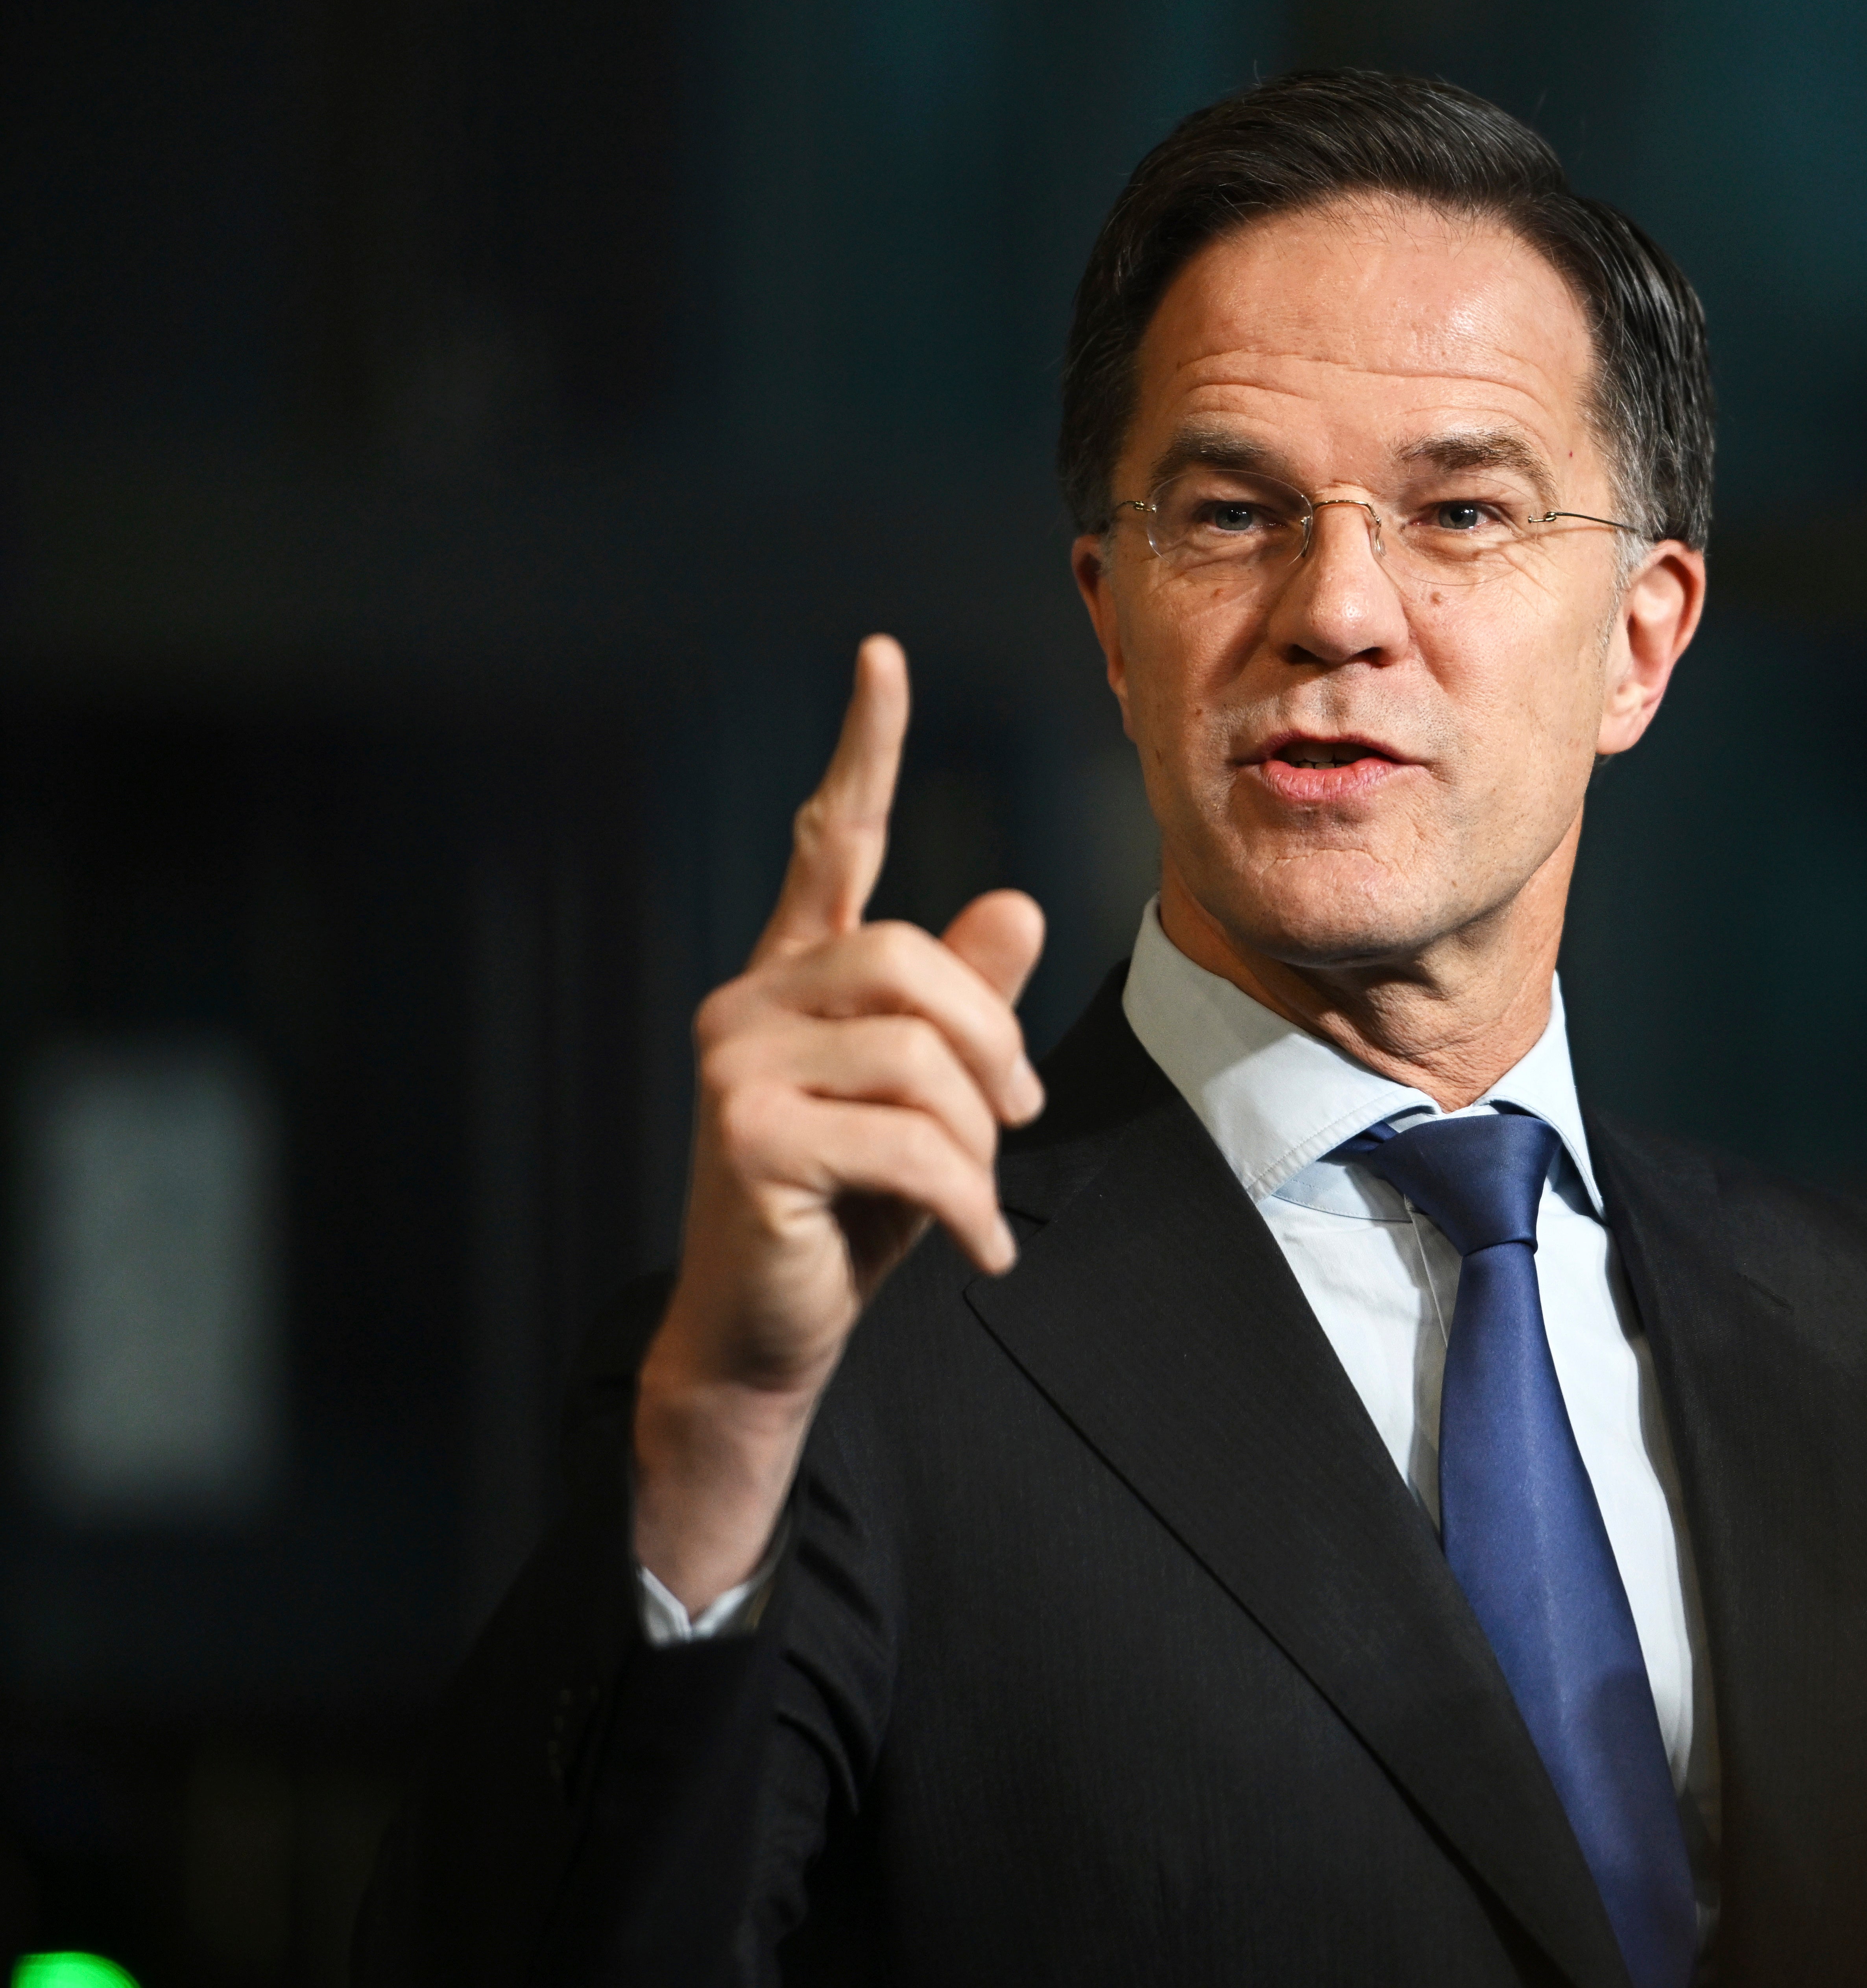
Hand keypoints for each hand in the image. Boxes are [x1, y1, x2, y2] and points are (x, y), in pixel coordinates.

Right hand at [634, 637, 1046, 1608]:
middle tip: (1012, 1127)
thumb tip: (1010, 905)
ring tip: (967, 1200)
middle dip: (991, 1048)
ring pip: (921, 1056)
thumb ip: (965, 1005)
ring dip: (975, 1140)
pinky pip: (909, 1139)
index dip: (861, 748)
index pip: (827, 839)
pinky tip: (974, 1250)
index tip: (882, 656)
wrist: (771, 1331)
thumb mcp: (931, 1104)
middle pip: (913, 963)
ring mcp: (733, 1062)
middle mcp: (750, 999)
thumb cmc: (852, 1212)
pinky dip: (965, 1204)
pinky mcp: (745, 1133)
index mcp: (795, 977)